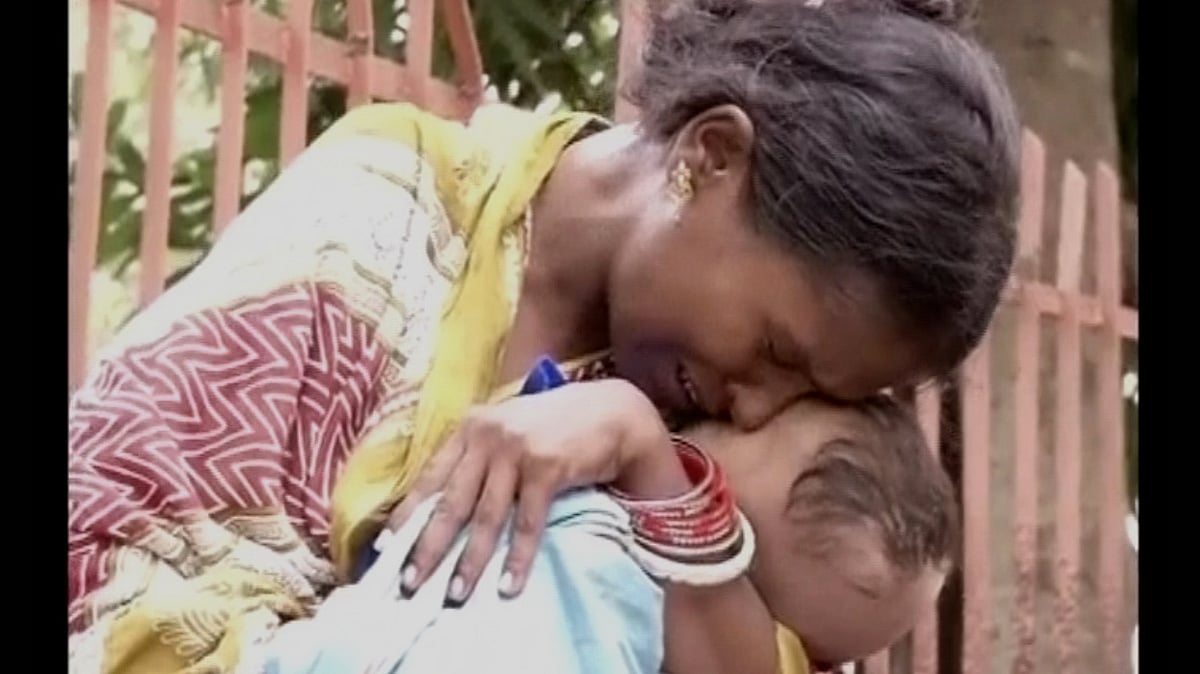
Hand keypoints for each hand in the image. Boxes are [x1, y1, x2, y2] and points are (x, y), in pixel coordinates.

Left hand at [386, 378, 676, 603]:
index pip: (430, 477)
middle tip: (410, 584)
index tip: (388, 549)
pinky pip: (527, 522)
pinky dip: (518, 558)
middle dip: (429, 548)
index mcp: (471, 427)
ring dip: (470, 561)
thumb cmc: (557, 425)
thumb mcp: (508, 429)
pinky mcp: (547, 467)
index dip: (408, 516)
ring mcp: (517, 450)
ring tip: (456, 594)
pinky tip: (509, 584)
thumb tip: (443, 505)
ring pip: (486, 517)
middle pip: (451, 502)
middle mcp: (488, 435)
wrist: (611, 412)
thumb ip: (478, 455)